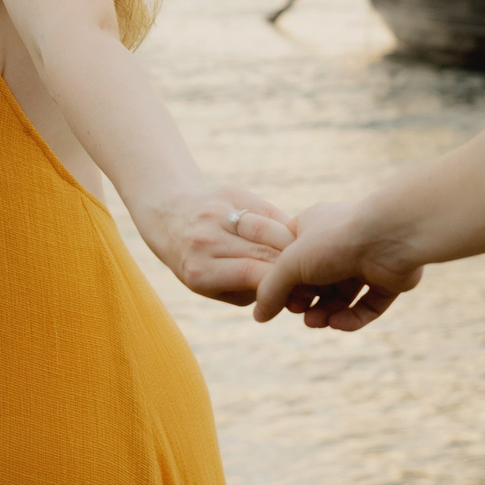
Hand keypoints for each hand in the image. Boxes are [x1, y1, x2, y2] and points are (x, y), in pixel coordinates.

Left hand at [151, 184, 293, 305]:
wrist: (171, 219)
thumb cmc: (199, 263)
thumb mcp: (214, 288)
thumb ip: (250, 292)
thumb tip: (291, 292)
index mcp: (200, 270)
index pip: (252, 274)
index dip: (282, 283)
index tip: (301, 291)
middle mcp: (206, 240)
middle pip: (263, 251)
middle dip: (291, 265)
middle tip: (313, 274)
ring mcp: (217, 213)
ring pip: (269, 228)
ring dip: (292, 243)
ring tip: (305, 254)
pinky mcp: (229, 192)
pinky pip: (266, 211)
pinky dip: (282, 224)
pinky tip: (292, 234)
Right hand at [250, 201, 425, 330]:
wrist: (389, 238)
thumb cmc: (335, 241)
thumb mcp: (290, 263)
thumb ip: (270, 289)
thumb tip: (259, 316)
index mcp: (315, 227)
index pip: (292, 256)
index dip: (284, 279)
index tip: (279, 295)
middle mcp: (340, 243)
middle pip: (317, 281)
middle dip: (307, 301)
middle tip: (300, 312)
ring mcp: (365, 262)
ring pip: (341, 297)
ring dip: (327, 313)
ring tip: (317, 322)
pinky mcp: (387, 281)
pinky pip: (366, 306)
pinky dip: (352, 318)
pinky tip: (338, 323)